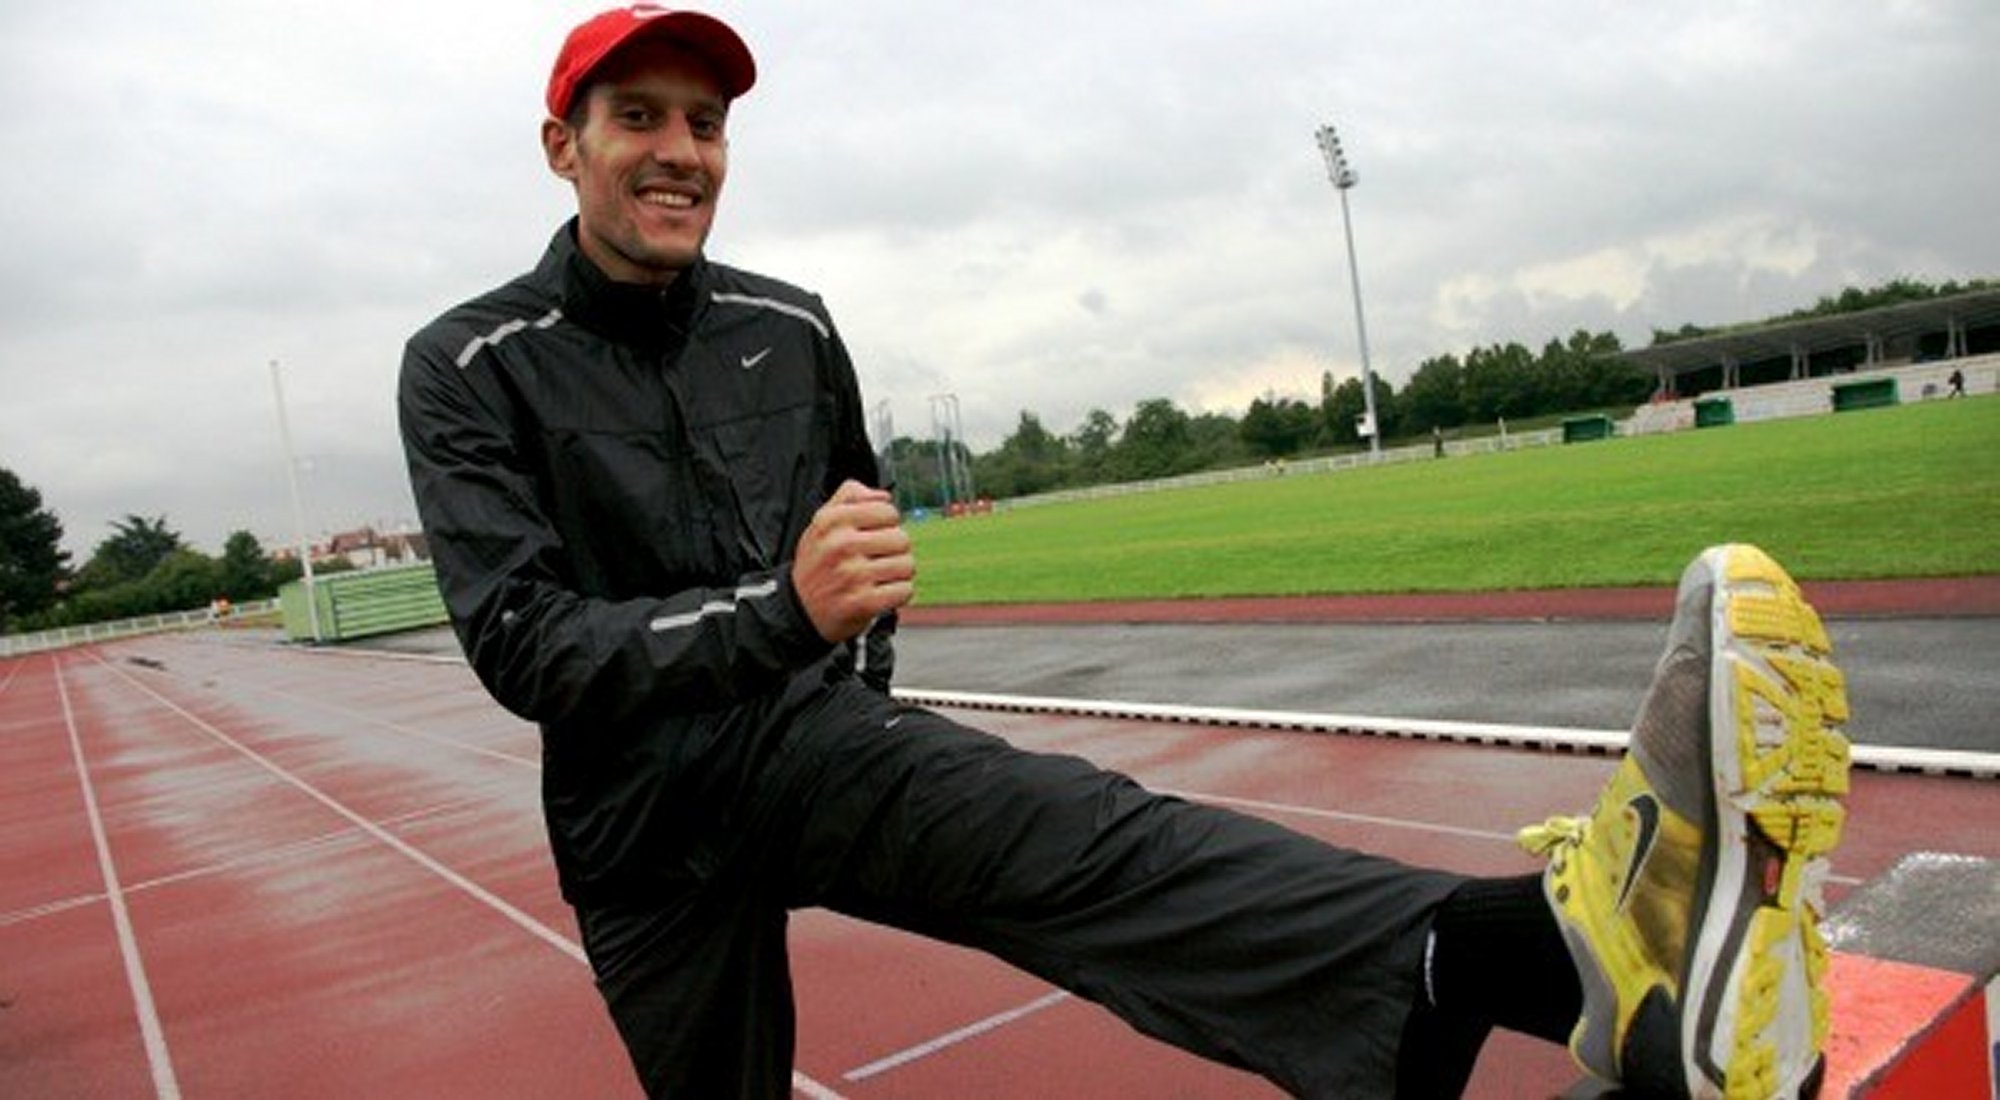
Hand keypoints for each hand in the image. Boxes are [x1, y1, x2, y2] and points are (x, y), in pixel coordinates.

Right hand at [793, 480, 914, 642]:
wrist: (800, 610)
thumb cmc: (818, 563)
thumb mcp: (822, 523)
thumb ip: (850, 498)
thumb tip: (884, 496)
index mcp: (832, 521)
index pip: (888, 511)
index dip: (886, 524)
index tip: (873, 535)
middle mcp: (841, 545)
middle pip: (901, 539)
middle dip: (894, 550)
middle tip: (876, 559)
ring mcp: (853, 575)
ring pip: (907, 565)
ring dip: (898, 573)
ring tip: (879, 576)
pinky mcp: (864, 602)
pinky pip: (905, 590)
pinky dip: (898, 593)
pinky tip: (881, 592)